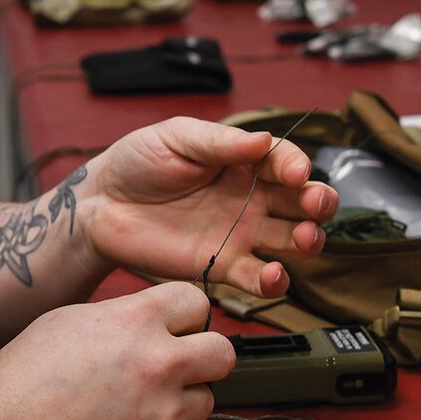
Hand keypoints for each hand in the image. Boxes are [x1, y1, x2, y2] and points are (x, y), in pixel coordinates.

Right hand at [0, 281, 234, 419]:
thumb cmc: (21, 384)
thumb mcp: (66, 322)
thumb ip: (123, 318)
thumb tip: (155, 321)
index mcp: (135, 322)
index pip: (197, 302)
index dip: (182, 316)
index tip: (171, 328)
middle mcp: (160, 365)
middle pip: (223, 352)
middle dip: (202, 357)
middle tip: (172, 367)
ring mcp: (166, 416)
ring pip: (205, 400)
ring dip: (179, 401)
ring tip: (131, 407)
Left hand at [72, 117, 337, 297]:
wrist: (102, 204)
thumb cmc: (139, 161)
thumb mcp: (177, 138)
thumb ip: (219, 143)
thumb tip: (262, 140)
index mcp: (244, 160)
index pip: (285, 161)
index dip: (297, 166)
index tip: (297, 172)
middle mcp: (251, 197)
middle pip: (301, 202)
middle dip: (318, 203)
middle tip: (315, 206)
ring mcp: (240, 233)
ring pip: (292, 241)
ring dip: (308, 241)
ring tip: (303, 239)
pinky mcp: (222, 266)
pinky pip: (257, 278)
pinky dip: (273, 281)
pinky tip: (273, 276)